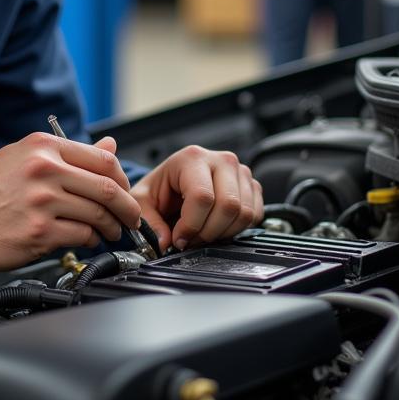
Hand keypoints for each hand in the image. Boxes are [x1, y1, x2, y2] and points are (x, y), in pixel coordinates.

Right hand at [0, 133, 140, 270]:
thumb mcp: (24, 156)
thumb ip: (68, 154)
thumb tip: (108, 146)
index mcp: (43, 147)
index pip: (102, 159)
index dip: (122, 179)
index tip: (125, 191)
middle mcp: (44, 170)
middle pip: (107, 188)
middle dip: (127, 207)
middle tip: (130, 218)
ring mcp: (41, 201)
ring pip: (97, 214)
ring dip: (111, 227)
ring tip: (109, 232)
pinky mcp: (38, 232)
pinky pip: (81, 236)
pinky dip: (91, 241)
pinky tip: (87, 240)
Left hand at [130, 145, 263, 252]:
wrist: (174, 182)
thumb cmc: (160, 189)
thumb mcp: (143, 201)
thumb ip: (150, 222)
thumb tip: (165, 242)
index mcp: (191, 158)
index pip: (202, 196)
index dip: (191, 226)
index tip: (179, 238)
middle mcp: (220, 160)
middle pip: (228, 206)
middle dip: (208, 232)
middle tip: (192, 239)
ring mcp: (239, 171)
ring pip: (244, 213)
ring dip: (222, 233)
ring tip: (203, 233)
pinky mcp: (252, 185)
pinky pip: (255, 215)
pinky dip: (237, 229)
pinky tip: (218, 227)